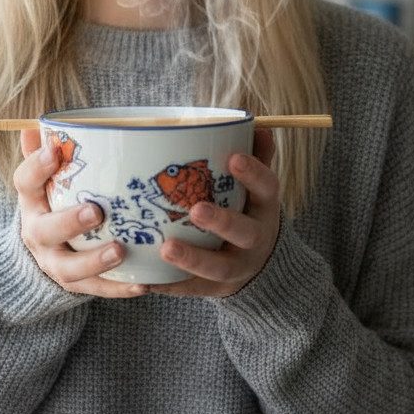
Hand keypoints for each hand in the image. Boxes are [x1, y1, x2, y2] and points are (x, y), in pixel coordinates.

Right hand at [15, 129, 147, 297]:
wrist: (44, 252)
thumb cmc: (55, 202)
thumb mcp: (47, 179)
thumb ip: (47, 154)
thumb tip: (45, 123)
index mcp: (31, 201)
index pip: (25, 182)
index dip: (36, 167)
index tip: (53, 152)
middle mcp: (37, 233)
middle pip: (45, 230)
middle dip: (69, 221)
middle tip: (96, 211)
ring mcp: (54, 262)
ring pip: (69, 267)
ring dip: (94, 261)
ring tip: (120, 251)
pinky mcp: (74, 284)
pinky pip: (96, 289)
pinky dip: (119, 287)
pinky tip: (143, 284)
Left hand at [149, 128, 279, 297]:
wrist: (258, 267)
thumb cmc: (247, 211)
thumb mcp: (257, 187)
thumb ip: (256, 156)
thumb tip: (252, 123)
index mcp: (264, 208)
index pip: (268, 188)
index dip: (254, 173)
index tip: (233, 158)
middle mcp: (255, 239)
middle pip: (245, 232)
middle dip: (221, 221)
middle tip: (196, 209)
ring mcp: (236, 267)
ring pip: (218, 268)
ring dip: (192, 258)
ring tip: (165, 248)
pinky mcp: (213, 289)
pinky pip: (191, 290)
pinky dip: (169, 285)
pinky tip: (145, 280)